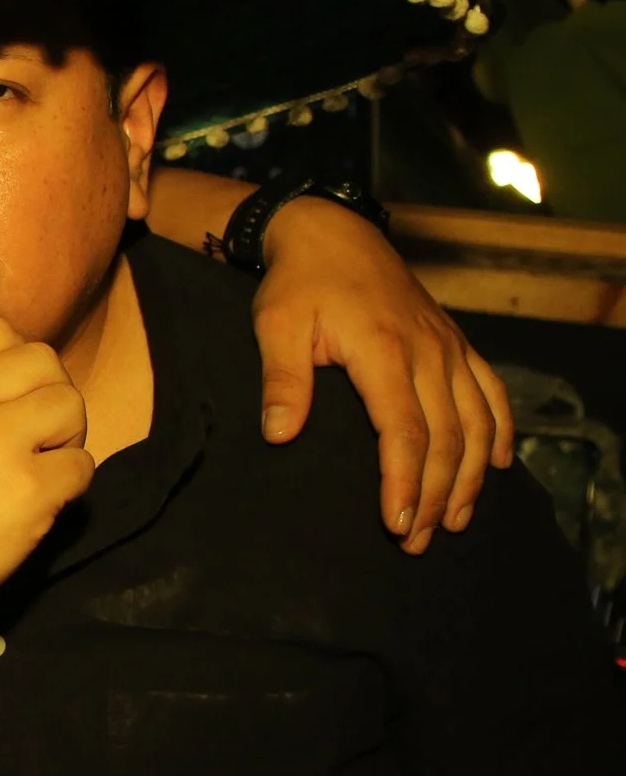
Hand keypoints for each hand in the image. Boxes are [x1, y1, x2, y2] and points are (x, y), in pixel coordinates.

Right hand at [0, 303, 93, 642]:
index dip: (7, 358)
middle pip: (42, 360)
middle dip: (43, 389)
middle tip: (27, 425)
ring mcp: (0, 447)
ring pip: (70, 404)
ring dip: (64, 431)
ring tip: (38, 457)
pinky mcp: (31, 494)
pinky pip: (81, 465)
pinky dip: (69, 481)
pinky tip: (38, 496)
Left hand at [253, 196, 514, 553]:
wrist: (332, 233)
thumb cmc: (298, 283)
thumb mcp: (276, 324)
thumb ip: (283, 380)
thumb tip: (280, 435)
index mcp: (384, 352)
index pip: (404, 433)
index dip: (404, 484)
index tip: (397, 525)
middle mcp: (429, 353)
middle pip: (446, 439)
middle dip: (435, 496)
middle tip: (418, 542)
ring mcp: (449, 347)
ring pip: (476, 423)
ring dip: (469, 477)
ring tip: (455, 521)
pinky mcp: (456, 343)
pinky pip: (491, 392)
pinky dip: (498, 431)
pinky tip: (494, 466)